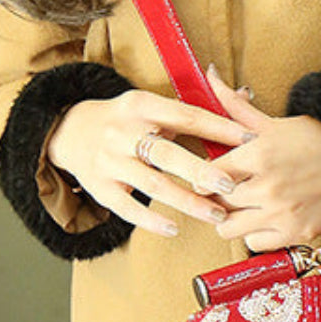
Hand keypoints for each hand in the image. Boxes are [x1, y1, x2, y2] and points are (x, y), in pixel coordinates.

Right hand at [46, 88, 253, 236]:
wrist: (70, 130)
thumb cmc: (126, 119)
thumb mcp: (153, 104)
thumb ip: (198, 105)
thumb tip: (244, 94)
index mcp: (141, 105)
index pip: (186, 116)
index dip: (219, 128)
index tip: (250, 140)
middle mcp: (123, 132)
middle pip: (168, 154)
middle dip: (202, 171)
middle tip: (232, 186)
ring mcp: (109, 161)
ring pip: (152, 184)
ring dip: (187, 202)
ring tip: (216, 214)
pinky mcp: (99, 186)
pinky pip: (127, 208)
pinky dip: (150, 220)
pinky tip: (174, 228)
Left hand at [206, 68, 320, 250]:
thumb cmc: (315, 139)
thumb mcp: (273, 122)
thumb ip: (234, 106)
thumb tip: (209, 74)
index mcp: (258, 154)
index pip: (208, 174)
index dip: (204, 176)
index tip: (209, 177)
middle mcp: (267, 186)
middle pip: (216, 203)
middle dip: (217, 197)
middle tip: (224, 193)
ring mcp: (281, 212)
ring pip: (228, 228)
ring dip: (230, 219)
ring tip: (241, 209)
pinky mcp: (295, 233)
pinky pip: (254, 244)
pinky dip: (253, 234)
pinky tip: (261, 220)